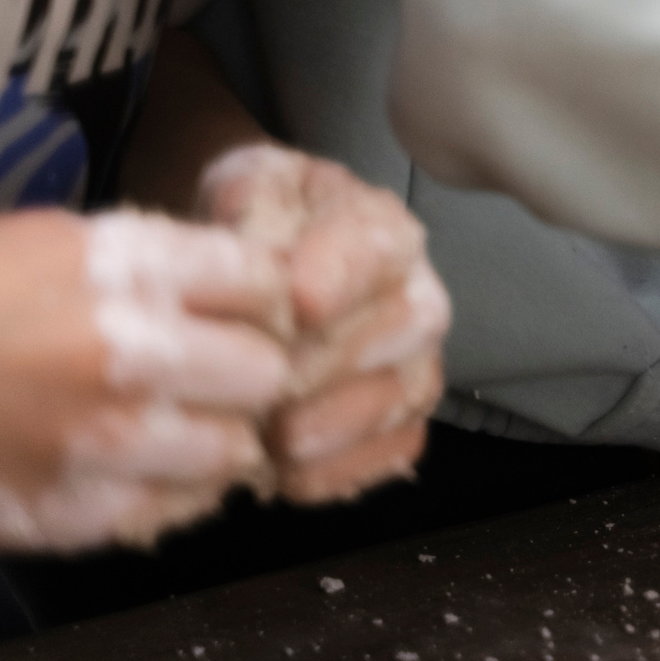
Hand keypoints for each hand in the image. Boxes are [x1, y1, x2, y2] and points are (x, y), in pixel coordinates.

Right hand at [0, 207, 291, 551]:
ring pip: (233, 449)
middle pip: (267, 370)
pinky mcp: (78, 512)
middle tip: (219, 373)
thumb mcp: (53, 243)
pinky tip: (135, 467)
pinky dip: (168, 491)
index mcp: (127, 268)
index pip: (265, 282)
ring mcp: (106, 441)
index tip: (243, 309)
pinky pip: (174, 507)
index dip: (260, 298)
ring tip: (179, 425)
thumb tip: (243, 287)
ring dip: (216, 437)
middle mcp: (131, 353)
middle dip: (250, 370)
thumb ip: (155, 262)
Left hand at [198, 147, 450, 503]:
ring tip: (272, 440)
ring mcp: (416, 356)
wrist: (253, 267)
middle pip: (406, 327)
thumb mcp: (243, 188)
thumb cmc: (253, 227)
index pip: (376, 248)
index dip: (340, 277)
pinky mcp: (403, 414)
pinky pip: (397, 449)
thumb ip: (250, 205)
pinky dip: (344, 470)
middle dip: (329, 364)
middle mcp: (415, 289)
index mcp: (380, 225)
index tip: (296, 303)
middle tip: (264, 388)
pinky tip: (287, 472)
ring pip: (405, 394)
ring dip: (336, 425)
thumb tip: (260, 258)